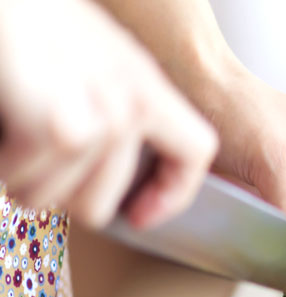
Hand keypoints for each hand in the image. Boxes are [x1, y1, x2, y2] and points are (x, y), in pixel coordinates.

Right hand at [0, 0, 216, 228]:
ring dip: (20, 175)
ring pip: (53, 199)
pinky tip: (2, 120)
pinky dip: (0, 161)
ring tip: (12, 129)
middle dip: (55, 195)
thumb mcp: (91, 57)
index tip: (142, 216)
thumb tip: (110, 168)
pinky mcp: (58, 130)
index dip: (172, 193)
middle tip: (29, 162)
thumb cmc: (26, 20)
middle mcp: (132, 104)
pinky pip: (21, 180)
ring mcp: (100, 120)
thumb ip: (114, 106)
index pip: (195, 151)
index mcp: (147, 85)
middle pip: (101, 204)